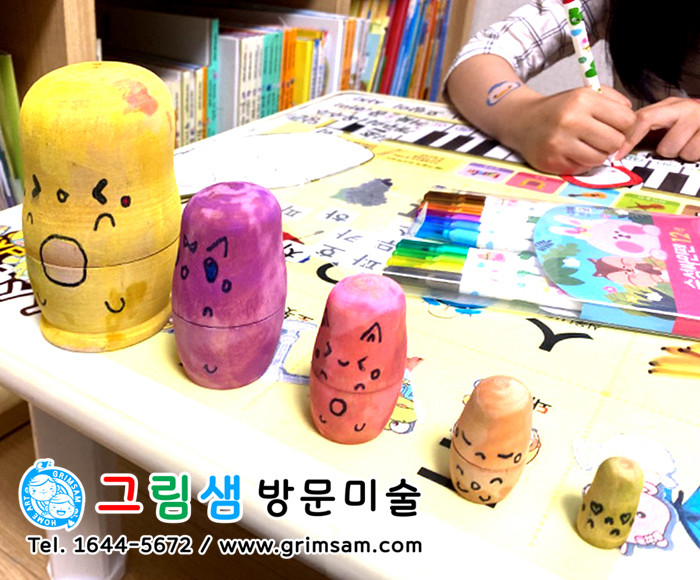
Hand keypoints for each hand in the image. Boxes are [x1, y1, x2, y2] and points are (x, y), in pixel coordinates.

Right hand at [510, 86, 635, 174]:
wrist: (522, 121)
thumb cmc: (558, 109)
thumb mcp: (585, 94)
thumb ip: (613, 102)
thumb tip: (633, 122)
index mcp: (583, 99)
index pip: (626, 119)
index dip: (625, 126)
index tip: (615, 127)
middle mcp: (571, 120)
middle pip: (615, 142)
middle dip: (611, 143)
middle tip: (600, 139)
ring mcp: (560, 142)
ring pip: (599, 158)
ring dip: (596, 155)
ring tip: (585, 146)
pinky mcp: (552, 161)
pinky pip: (581, 168)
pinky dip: (580, 163)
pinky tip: (571, 153)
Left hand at [617, 97, 699, 160]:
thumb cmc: (696, 128)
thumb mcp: (673, 122)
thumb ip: (649, 130)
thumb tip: (620, 149)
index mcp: (670, 106)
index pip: (641, 119)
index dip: (627, 139)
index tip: (615, 156)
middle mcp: (685, 108)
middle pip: (654, 130)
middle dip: (660, 149)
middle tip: (671, 148)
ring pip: (672, 149)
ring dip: (680, 153)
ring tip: (691, 145)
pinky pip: (691, 154)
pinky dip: (694, 156)